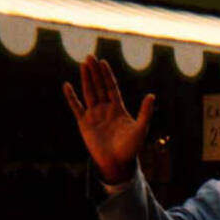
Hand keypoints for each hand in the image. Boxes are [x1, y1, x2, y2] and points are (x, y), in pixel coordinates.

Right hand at [62, 56, 154, 183]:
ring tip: (83, 64)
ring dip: (86, 79)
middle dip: (95, 72)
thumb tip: (152, 95)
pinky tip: (67, 85)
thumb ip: (145, 112)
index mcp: (118, 109)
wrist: (117, 163)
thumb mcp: (141, 128)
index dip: (107, 75)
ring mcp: (94, 115)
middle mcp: (105, 109)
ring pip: (89, 93)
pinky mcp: (84, 123)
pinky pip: (76, 107)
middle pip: (99, 86)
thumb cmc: (131, 148)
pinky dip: (71, 97)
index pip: (111, 87)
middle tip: (90, 56)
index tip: (103, 62)